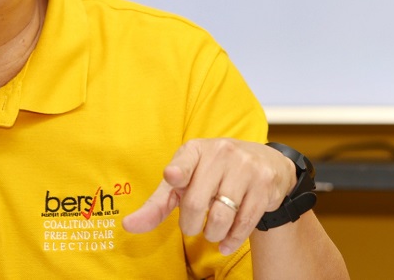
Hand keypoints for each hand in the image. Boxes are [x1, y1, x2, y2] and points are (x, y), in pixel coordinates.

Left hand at [122, 139, 296, 254]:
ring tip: (211, 232)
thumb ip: (158, 203)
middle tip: (192, 227)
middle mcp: (220, 153)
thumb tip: (128, 226)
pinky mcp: (263, 183)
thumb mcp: (185, 180)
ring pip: (221, 216)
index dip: (177, 172)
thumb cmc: (213, 174)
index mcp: (195, 149)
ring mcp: (244, 167)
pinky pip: (245, 222)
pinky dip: (232, 240)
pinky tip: (226, 244)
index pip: (184, 162)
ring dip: (212, 234)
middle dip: (190, 225)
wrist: (264, 162)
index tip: (172, 177)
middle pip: (196, 202)